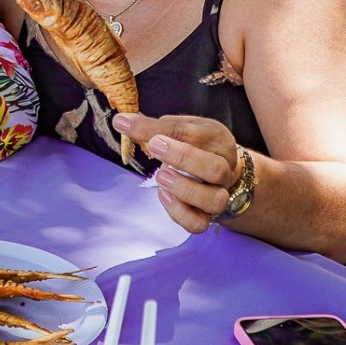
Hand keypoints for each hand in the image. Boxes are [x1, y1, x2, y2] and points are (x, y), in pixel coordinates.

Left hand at [112, 112, 240, 232]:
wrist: (218, 172)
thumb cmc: (195, 146)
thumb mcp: (181, 129)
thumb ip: (154, 127)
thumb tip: (121, 121)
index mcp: (218, 140)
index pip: (194, 134)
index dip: (161, 130)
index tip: (129, 125)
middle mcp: (224, 168)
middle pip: (215, 169)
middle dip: (183, 158)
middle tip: (154, 147)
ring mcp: (219, 194)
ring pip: (214, 200)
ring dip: (184, 189)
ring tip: (161, 176)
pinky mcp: (208, 216)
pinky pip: (199, 223)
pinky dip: (180, 213)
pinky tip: (164, 196)